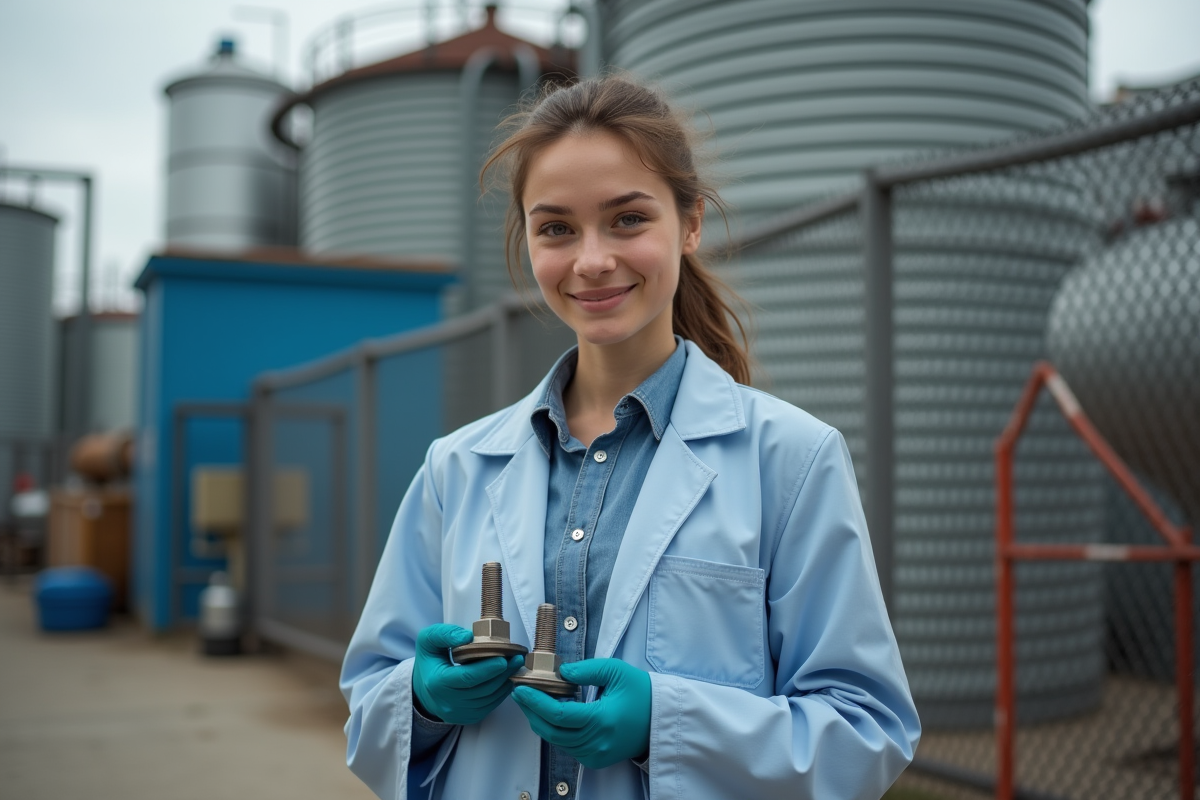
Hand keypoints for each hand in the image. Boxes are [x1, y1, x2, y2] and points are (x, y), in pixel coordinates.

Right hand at [411, 624, 523, 724]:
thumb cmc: (430, 661)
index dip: (488, 668)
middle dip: (503, 673)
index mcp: (437, 683)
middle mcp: (448, 702)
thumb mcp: (428, 640)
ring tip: (515, 666)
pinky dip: (501, 692)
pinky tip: (507, 678)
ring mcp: (459, 713)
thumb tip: (468, 636)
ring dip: (505, 682)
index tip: (504, 658)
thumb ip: (445, 634)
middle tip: (517, 658)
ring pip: (489, 698)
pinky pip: (490, 705)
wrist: (424, 689)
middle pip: (483, 688)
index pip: (467, 677)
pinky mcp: (468, 718)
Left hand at [511, 658, 651, 769]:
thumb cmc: (641, 693)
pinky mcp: (595, 760)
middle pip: (552, 731)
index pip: (559, 715)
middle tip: (520, 694)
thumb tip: (561, 672)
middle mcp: (597, 743)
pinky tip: (549, 716)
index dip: (536, 702)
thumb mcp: (616, 671)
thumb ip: (586, 670)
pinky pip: (567, 747)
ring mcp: (596, 755)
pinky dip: (554, 732)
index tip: (521, 689)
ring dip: (540, 722)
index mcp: (602, 720)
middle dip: (531, 712)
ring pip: (557, 742)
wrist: (660, 720)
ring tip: (530, 702)